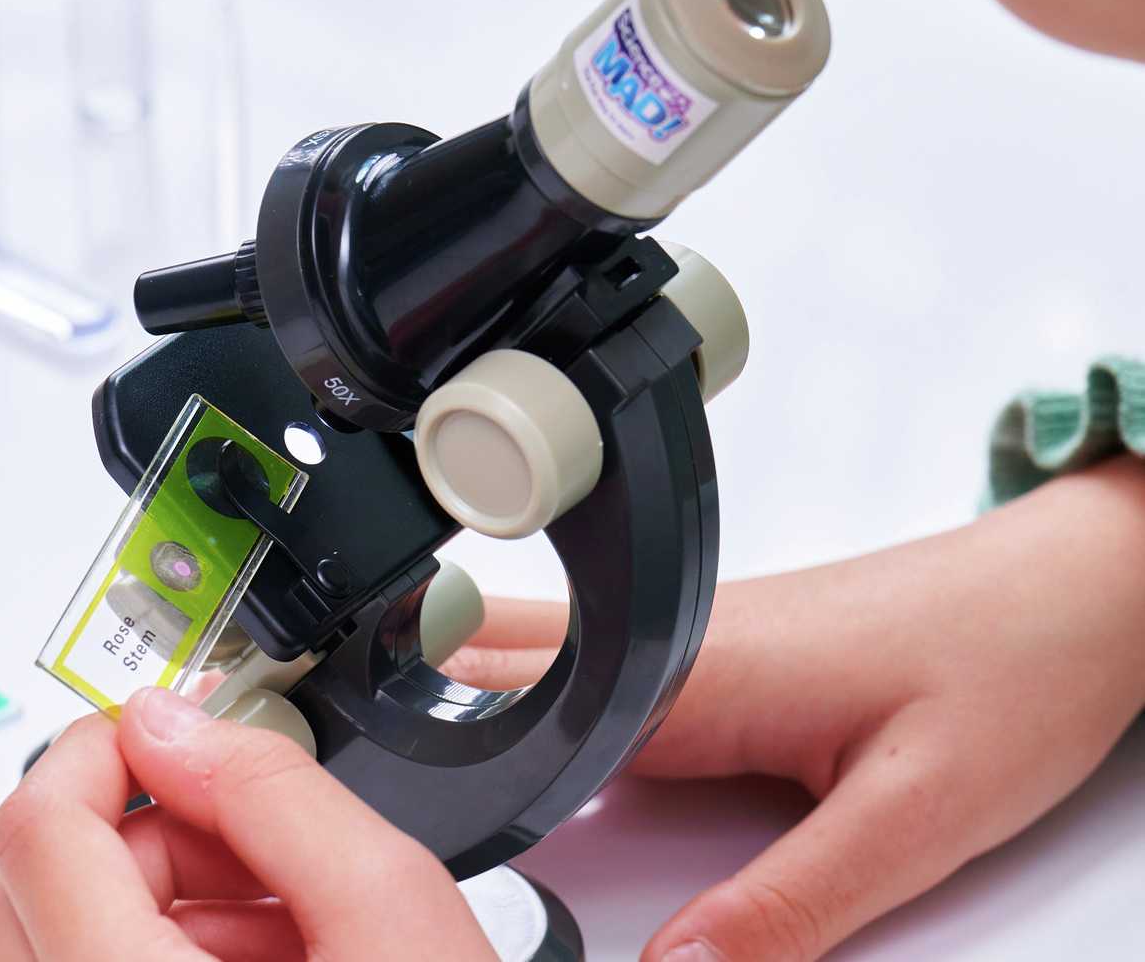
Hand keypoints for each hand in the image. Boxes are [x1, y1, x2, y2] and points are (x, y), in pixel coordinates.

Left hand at [0, 688, 493, 960]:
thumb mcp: (391, 913)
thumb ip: (274, 794)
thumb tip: (176, 723)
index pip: (36, 831)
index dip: (96, 748)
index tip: (170, 730)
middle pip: (36, 885)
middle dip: (146, 833)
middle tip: (259, 849)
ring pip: (63, 940)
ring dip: (165, 901)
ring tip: (292, 931)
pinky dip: (169, 957)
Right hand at [443, 455, 1144, 960]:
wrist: (1076, 586)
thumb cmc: (1012, 667)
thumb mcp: (911, 820)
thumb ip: (785, 908)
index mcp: (700, 671)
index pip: (519, 710)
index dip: (452, 771)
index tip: (429, 834)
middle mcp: (682, 640)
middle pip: (500, 660)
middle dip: (437, 721)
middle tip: (418, 804)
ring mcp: (698, 636)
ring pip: (546, 658)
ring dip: (491, 707)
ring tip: (465, 778)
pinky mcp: (726, 647)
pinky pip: (601, 671)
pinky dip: (548, 706)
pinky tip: (547, 748)